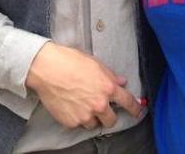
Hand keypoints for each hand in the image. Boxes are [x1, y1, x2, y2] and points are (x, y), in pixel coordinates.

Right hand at [26, 42, 141, 128]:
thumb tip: (121, 81)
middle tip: (100, 107)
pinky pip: (79, 124)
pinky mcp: (72, 122)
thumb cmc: (69, 61)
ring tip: (80, 102)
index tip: (137, 111)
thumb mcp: (94, 63)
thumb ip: (110, 75)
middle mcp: (99, 104)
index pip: (127, 101)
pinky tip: (70, 104)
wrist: (47, 69)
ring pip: (94, 124)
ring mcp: (85, 115)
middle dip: (108, 114)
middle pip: (111, 120)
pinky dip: (77, 117)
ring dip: (91, 116)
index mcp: (107, 87)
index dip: (134, 108)